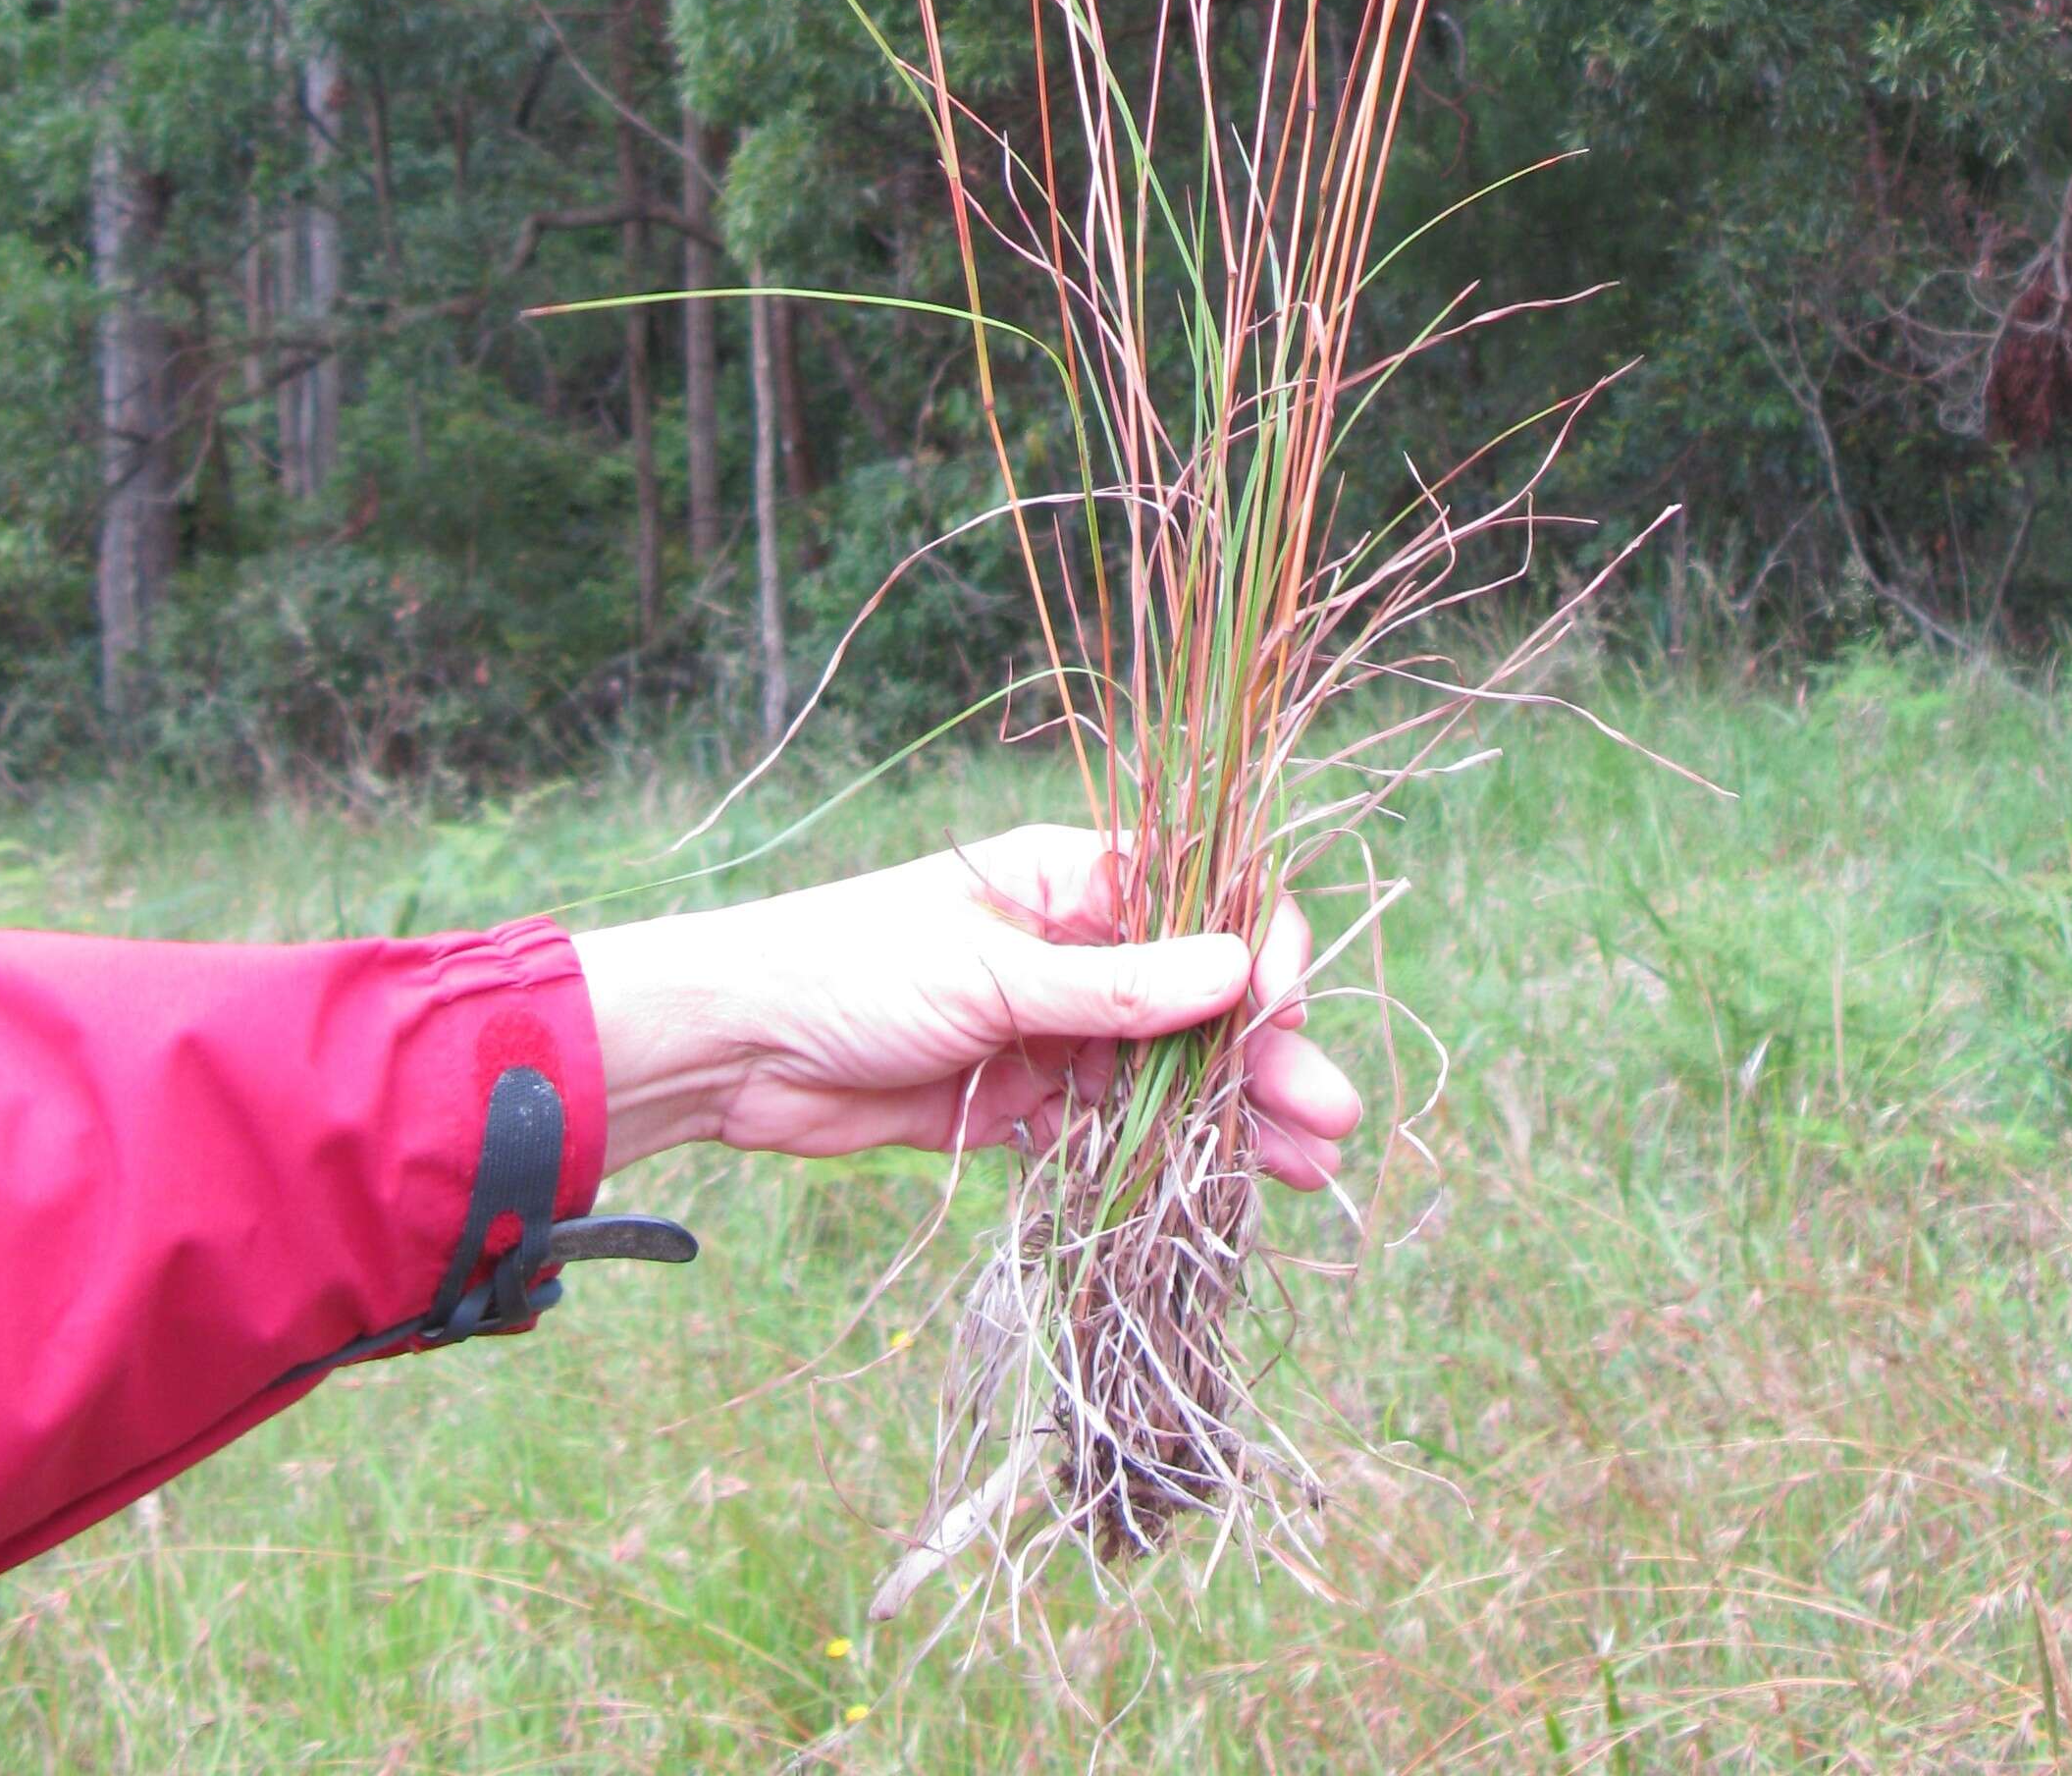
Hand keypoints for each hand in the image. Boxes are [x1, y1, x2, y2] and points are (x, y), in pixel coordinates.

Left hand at [571, 824, 1360, 1190]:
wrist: (736, 1050)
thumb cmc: (852, 968)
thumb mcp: (989, 972)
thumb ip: (1113, 986)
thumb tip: (1238, 966)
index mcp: (1070, 878)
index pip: (1199, 898)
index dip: (1256, 948)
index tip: (1283, 1010)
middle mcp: (1074, 947)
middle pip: (1197, 998)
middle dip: (1266, 1054)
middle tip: (1334, 1115)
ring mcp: (1050, 1028)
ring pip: (1166, 1072)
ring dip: (1232, 1117)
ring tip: (1310, 1171)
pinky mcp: (1019, 1104)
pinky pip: (1111, 1130)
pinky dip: (1164, 1159)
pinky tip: (1222, 1193)